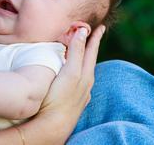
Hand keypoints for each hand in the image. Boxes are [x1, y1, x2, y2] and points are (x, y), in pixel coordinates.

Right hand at [18, 25, 105, 143]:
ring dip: (85, 60)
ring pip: (85, 72)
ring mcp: (80, 93)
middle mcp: (86, 83)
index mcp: (85, 73)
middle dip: (92, 47)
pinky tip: (74, 77)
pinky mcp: (72, 101)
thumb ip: (76, 51)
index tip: (101, 26)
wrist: (52, 126)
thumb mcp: (69, 71)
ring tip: (84, 53)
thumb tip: (83, 31)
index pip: (92, 50)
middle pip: (90, 60)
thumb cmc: (59, 97)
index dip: (95, 37)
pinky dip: (78, 73)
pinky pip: (79, 82)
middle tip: (94, 35)